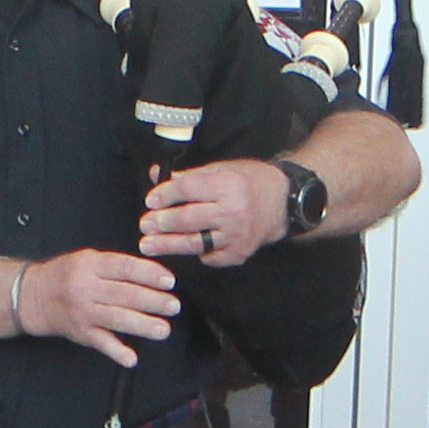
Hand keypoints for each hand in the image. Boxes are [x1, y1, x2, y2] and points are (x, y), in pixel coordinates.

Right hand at [12, 249, 181, 368]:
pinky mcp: (81, 332)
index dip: (149, 274)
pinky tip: (131, 359)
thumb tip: (153, 275)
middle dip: (153, 301)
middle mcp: (85, 288)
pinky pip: (101, 343)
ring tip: (164, 330)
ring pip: (117, 319)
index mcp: (90, 265)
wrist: (34, 296)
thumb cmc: (68, 275)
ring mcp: (83, 312)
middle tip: (173, 306)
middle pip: (125, 295)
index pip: (124, 268)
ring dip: (143, 325)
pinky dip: (116, 352)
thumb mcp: (88, 260)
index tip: (169, 282)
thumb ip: (116, 266)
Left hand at [140, 160, 291, 267]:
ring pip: (195, 242)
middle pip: (188, 219)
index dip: (165, 195)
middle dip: (162, 223)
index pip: (187, 190)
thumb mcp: (221, 170)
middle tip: (144, 225)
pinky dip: (196, 253)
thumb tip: (156, 175)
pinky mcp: (239, 253)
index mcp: (226, 185)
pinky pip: (210, 257)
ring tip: (148, 245)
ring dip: (168, 244)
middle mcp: (232, 211)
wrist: (284, 202)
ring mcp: (236, 235)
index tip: (150, 201)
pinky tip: (182, 249)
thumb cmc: (249, 182)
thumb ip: (188, 176)